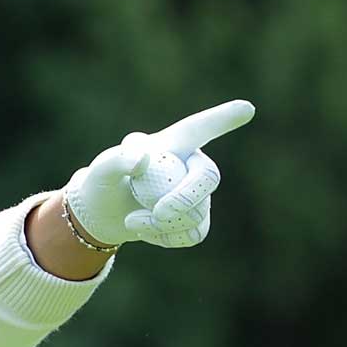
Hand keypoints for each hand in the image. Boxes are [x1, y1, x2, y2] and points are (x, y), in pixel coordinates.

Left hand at [63, 100, 254, 249]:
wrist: (102, 216)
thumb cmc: (102, 185)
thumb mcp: (100, 172)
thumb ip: (115, 162)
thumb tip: (143, 159)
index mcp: (171, 144)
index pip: (200, 128)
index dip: (223, 118)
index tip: (247, 108)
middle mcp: (189, 165)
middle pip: (208, 178)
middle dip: (185, 198)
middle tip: (158, 212)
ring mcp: (196, 192)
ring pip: (197, 213)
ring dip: (162, 224)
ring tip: (132, 221)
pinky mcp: (194, 218)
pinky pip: (194, 233)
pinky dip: (168, 238)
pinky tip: (147, 232)